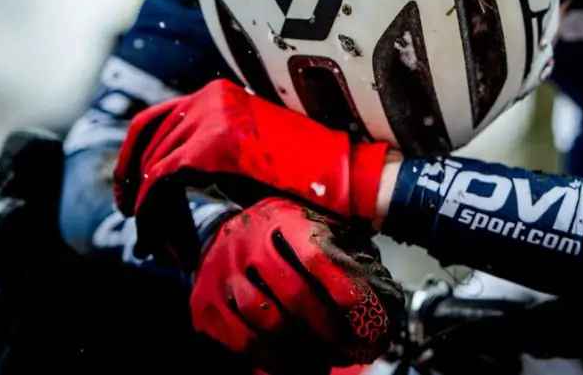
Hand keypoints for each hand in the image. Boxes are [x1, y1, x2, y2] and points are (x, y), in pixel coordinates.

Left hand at [112, 79, 388, 267]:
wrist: (345, 177)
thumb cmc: (309, 172)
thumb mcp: (254, 148)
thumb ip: (217, 149)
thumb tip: (178, 174)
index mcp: (218, 95)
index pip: (154, 120)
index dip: (131, 158)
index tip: (128, 191)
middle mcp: (209, 99)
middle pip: (146, 140)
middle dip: (132, 183)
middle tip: (133, 218)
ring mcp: (210, 120)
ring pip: (151, 164)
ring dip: (144, 204)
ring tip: (148, 235)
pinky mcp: (212, 149)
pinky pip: (162, 180)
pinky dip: (153, 210)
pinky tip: (156, 234)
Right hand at [193, 197, 401, 370]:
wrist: (217, 232)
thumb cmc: (277, 236)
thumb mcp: (306, 225)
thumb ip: (336, 249)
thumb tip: (378, 290)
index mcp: (280, 221)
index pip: (316, 257)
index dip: (343, 289)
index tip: (366, 314)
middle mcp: (247, 245)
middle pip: (292, 295)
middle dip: (324, 327)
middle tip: (344, 347)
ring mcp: (221, 276)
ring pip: (265, 322)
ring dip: (299, 350)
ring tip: (322, 362)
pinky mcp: (204, 304)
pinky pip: (240, 341)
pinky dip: (270, 358)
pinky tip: (291, 364)